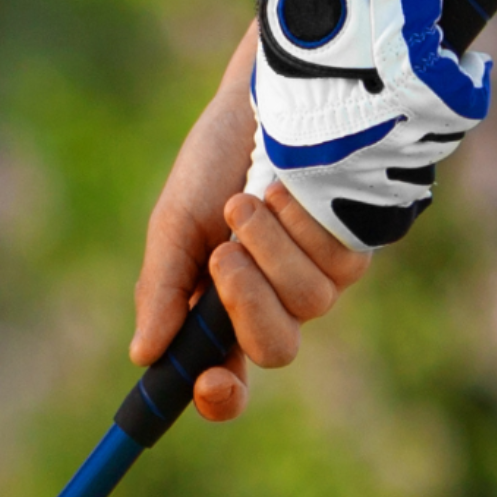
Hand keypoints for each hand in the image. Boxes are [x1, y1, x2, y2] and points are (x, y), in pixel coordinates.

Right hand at [129, 41, 368, 425]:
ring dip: (268, 249)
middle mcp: (277, 302)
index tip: (209, 384)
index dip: (221, 396)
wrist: (261, 100)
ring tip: (246, 200)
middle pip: (276, 350)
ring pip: (308, 304)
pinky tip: (282, 189)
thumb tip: (143, 355)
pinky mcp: (353, 245)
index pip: (227, 378)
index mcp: (224, 309)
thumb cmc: (215, 162)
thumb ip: (163, 289)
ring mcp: (320, 276)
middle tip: (222, 255)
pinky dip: (296, 224)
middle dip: (247, 305)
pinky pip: (332, 262)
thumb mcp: (174, 224)